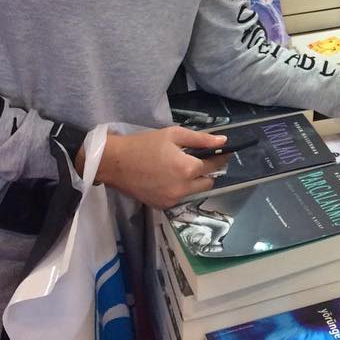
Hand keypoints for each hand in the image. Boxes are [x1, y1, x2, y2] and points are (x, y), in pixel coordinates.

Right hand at [97, 127, 229, 208]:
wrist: (115, 163)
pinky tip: (170, 177)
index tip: (223, 152)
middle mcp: (183, 188)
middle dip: (207, 171)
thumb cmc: (145, 144)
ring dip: (194, 181)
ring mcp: (172, 200)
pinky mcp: (162, 206)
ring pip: (195, 191)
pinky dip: (181, 189)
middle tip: (198, 159)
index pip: (214, 166)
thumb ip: (201, 139)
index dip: (219, 158)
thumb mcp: (174, 134)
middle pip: (208, 182)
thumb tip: (224, 142)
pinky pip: (180, 197)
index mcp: (187, 169)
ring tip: (182, 168)